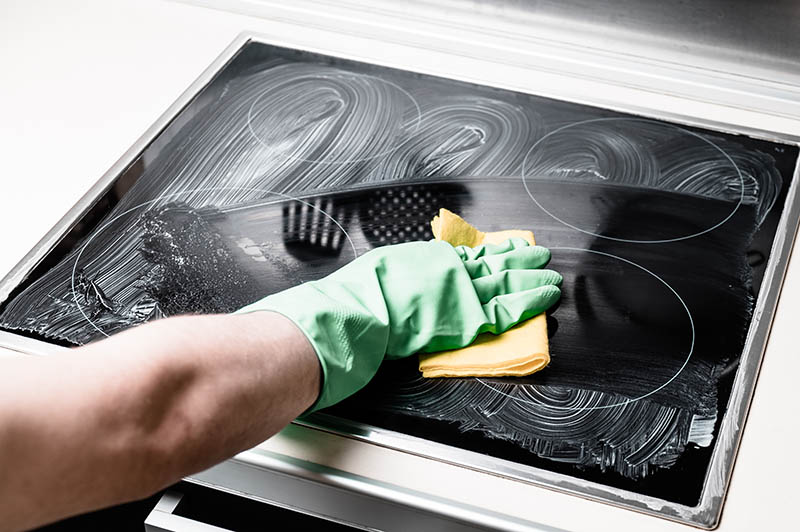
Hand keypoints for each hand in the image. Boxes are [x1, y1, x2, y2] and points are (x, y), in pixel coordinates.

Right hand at [237, 238, 561, 411]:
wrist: (361, 313)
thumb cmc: (364, 292)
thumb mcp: (389, 265)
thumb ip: (413, 268)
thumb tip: (418, 270)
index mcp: (434, 258)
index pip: (473, 253)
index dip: (496, 251)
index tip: (510, 247)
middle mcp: (453, 271)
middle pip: (496, 265)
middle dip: (521, 261)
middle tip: (541, 256)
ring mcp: (464, 294)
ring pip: (508, 284)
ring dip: (532, 280)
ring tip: (551, 278)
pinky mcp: (469, 318)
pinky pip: (507, 309)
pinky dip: (529, 302)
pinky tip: (544, 297)